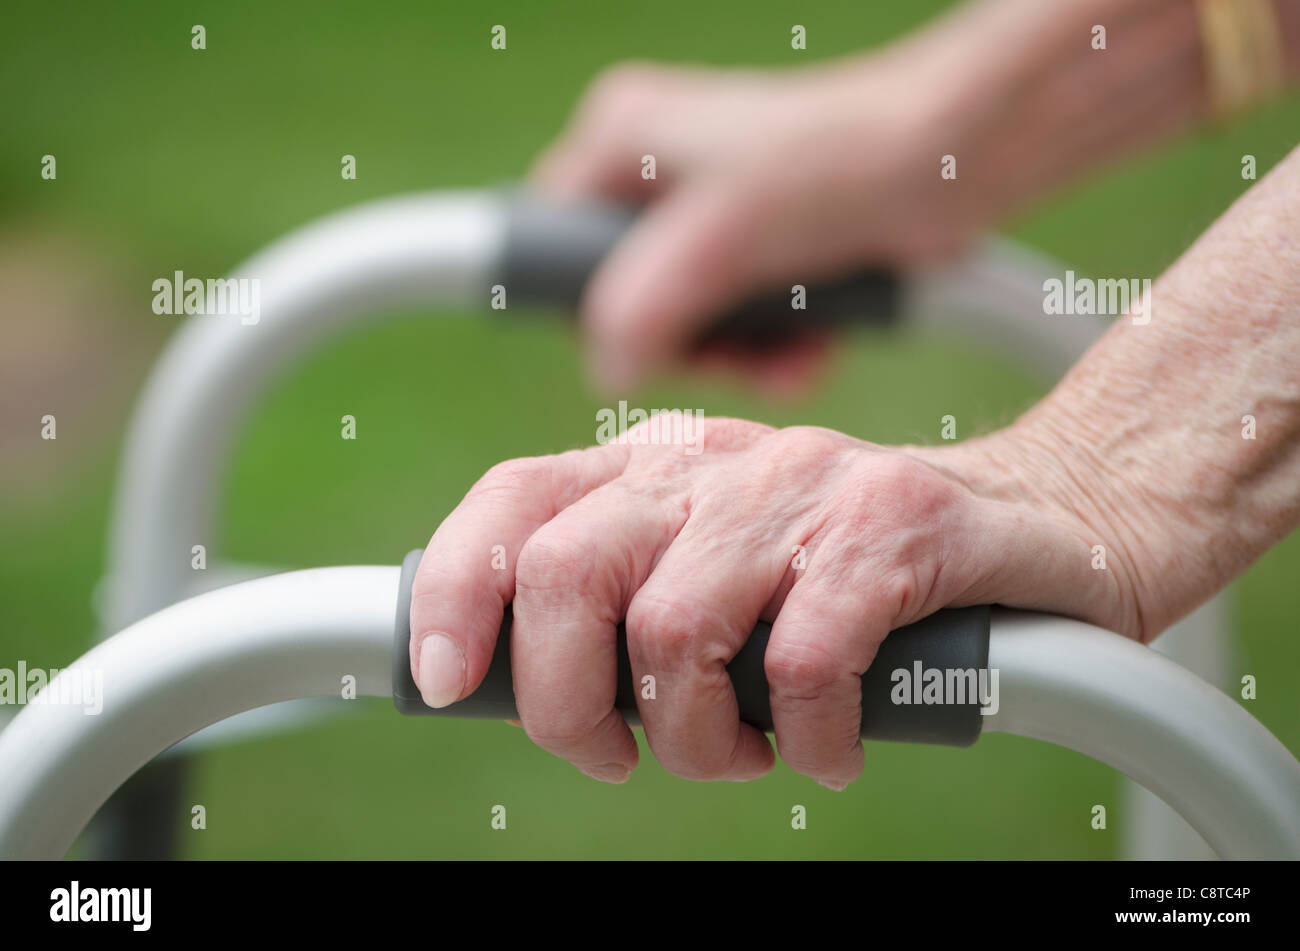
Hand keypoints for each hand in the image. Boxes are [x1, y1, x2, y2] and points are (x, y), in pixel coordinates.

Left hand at [409, 417, 1136, 787]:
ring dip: (695, 740)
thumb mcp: (727, 562)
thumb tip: (522, 681)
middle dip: (567, 705)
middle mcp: (718, 460)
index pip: (516, 500)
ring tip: (745, 755)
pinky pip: (801, 661)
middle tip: (620, 757)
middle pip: (567, 574)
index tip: (445, 683)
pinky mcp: (895, 526)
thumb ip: (635, 593)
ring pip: (672, 634)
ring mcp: (807, 484)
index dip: (457, 590)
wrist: (1048, 515)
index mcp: (660, 462)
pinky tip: (829, 747)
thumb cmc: (864, 570)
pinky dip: (805, 736)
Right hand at [530, 58, 999, 391]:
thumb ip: (643, 306)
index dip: (584, 308)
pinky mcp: (760, 246)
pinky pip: (738, 322)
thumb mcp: (721, 236)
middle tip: (736, 355)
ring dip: (740, 357)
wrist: (954, 159)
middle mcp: (656, 172)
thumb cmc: (840, 165)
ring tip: (791, 357)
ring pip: (685, 322)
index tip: (643, 343)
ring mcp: (710, 212)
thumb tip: (606, 371)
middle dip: (688, 345)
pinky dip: (772, 348)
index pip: (548, 243)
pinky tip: (812, 351)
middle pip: (623, 299)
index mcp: (619, 137)